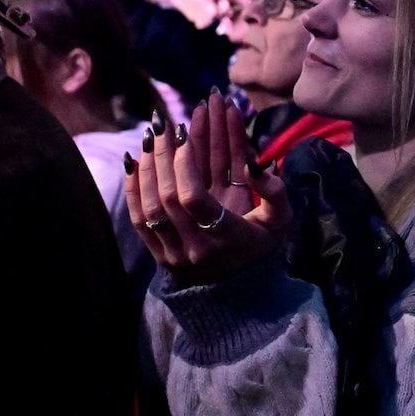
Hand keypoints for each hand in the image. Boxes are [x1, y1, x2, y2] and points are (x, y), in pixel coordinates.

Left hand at [127, 93, 290, 285]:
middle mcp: (196, 247)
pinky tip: (134, 160)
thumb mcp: (280, 221)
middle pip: (168, 197)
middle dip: (164, 155)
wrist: (238, 291)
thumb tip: (254, 164)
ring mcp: (173, 253)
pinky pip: (138, 220)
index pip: (194, 198)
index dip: (185, 163)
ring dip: (148, 167)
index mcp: (226, 236)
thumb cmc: (260, 245)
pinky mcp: (158, 254)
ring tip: (150, 136)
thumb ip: (275, 192)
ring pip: (150, 206)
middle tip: (164, 124)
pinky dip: (133, 187)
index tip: (185, 132)